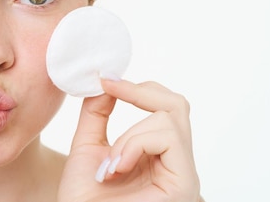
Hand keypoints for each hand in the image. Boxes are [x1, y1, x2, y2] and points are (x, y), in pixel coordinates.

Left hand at [57, 79, 200, 201]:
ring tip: (110, 165)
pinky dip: (135, 144)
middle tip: (110, 87)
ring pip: (170, 118)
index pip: (163, 107)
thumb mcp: (88, 146)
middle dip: (141, 90)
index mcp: (156, 155)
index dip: (136, 87)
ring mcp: (183, 175)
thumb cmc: (84, 197)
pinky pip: (168, 137)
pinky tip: (116, 169)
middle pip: (177, 105)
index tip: (104, 78)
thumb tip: (107, 80)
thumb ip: (98, 113)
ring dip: (129, 134)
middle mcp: (175, 164)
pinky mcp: (185, 184)